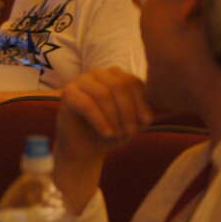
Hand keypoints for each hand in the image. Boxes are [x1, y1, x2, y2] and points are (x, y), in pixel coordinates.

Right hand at [53, 67, 152, 212]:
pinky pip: (87, 105)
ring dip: (115, 118)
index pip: (132, 81)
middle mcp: (97, 73)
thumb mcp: (132, 121)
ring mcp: (80, 81)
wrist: (84, 148)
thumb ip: (143, 112)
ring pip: (103, 94)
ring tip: (118, 135)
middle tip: (130, 132)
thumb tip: (152, 112)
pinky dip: (101, 121)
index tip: (145, 123)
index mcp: (114, 75)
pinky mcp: (68, 94)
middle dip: (128, 111)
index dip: (141, 103)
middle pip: (119, 85)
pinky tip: (108, 134)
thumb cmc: (110, 131)